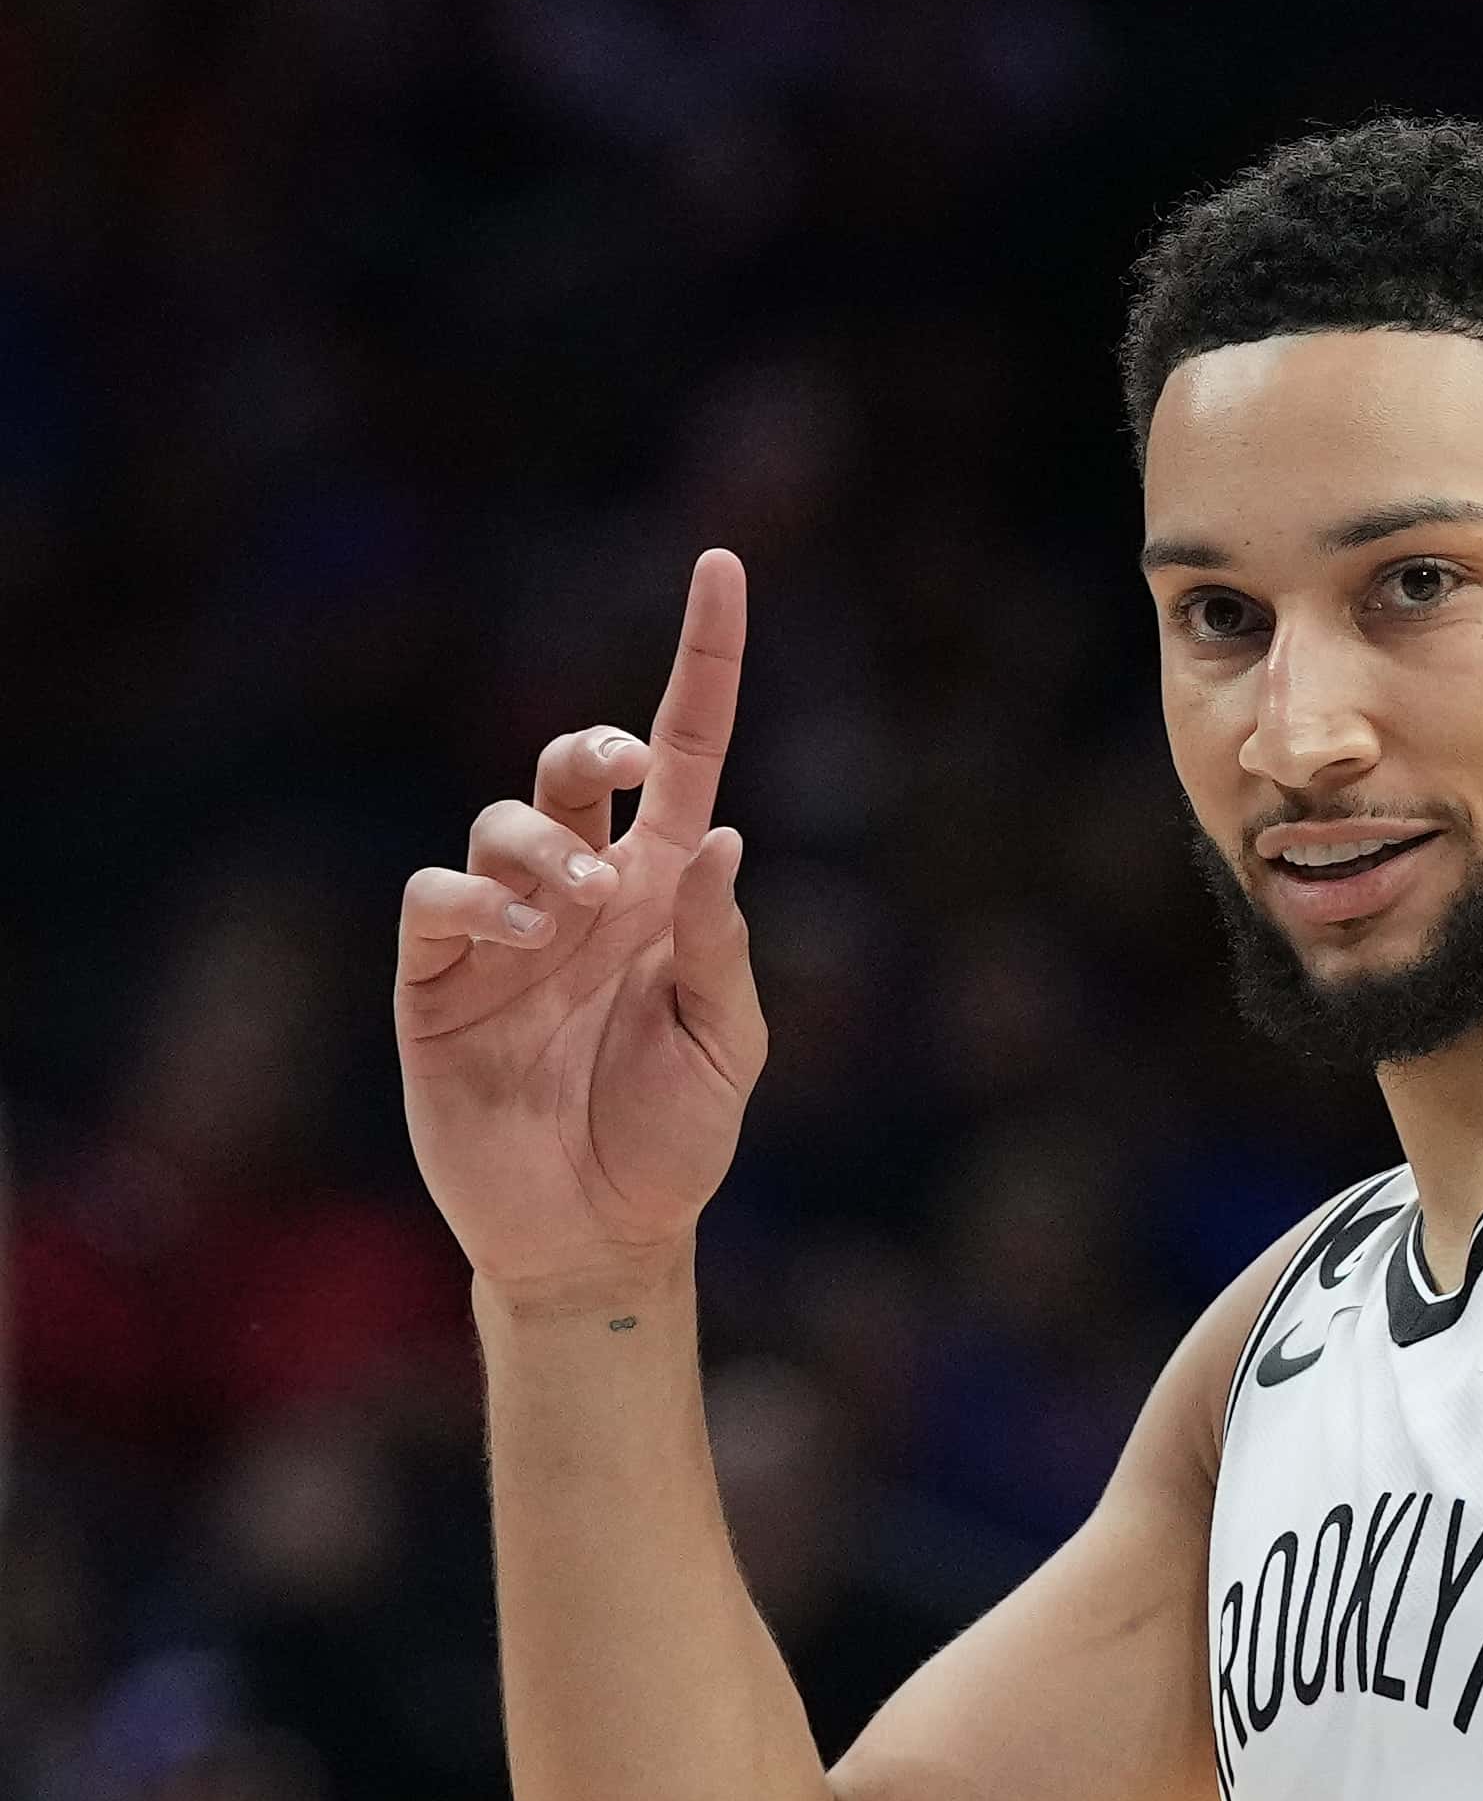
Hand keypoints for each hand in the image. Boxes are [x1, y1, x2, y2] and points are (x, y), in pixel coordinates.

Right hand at [396, 550, 766, 1293]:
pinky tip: (521, 933)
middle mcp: (584, 893)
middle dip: (589, 746)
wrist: (598, 1236)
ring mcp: (504, 932)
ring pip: (502, 821)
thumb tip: (726, 836)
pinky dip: (475, 897)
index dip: (703, 661)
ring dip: (543, 844)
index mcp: (666, 893)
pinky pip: (437, 898)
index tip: (724, 565)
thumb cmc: (674, 1140)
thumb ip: (723, 946)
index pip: (684, 753)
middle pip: (570, 767)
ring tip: (580, 910)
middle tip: (619, 775)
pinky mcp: (436, 981)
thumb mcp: (727, 1047)